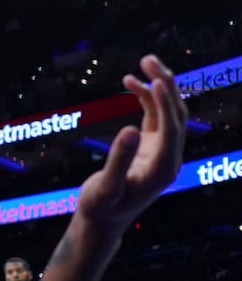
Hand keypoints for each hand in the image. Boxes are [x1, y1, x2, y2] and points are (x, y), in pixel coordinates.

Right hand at [75, 54, 185, 239]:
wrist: (103, 220)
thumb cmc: (102, 207)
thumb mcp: (106, 187)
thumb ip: (119, 159)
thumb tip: (130, 129)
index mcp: (162, 168)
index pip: (171, 129)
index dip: (164, 104)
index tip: (155, 81)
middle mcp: (169, 157)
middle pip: (177, 115)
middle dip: (166, 86)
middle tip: (149, 59)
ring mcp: (163, 151)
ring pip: (169, 112)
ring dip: (159, 86)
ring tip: (144, 61)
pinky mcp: (152, 147)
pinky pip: (155, 116)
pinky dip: (146, 97)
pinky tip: (131, 82)